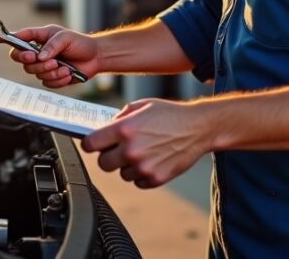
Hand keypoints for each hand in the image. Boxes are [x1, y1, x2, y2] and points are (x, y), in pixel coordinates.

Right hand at [8, 25, 100, 87]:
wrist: (95, 57)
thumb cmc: (80, 43)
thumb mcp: (65, 38)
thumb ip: (51, 45)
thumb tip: (39, 57)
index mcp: (39, 38)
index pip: (20, 41)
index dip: (16, 45)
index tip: (26, 52)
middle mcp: (39, 53)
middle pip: (25, 63)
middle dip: (38, 64)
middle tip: (52, 62)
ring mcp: (44, 66)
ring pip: (36, 74)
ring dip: (51, 72)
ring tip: (65, 67)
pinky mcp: (52, 78)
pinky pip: (47, 83)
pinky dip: (58, 79)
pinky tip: (68, 73)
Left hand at [81, 99, 210, 187]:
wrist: (197, 128)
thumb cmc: (169, 114)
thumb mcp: (141, 106)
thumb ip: (119, 118)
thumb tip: (104, 130)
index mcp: (124, 129)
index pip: (90, 143)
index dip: (90, 144)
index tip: (93, 144)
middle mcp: (131, 149)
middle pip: (102, 164)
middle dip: (108, 156)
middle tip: (119, 150)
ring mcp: (143, 166)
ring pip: (121, 174)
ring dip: (128, 166)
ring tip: (143, 152)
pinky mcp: (155, 178)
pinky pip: (137, 182)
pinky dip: (142, 174)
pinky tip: (153, 160)